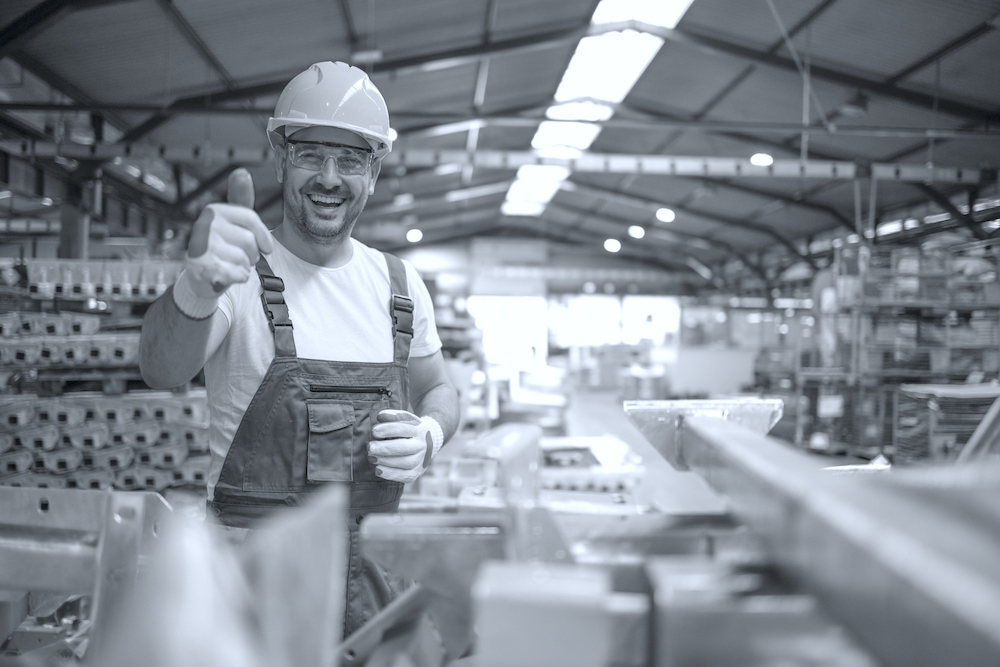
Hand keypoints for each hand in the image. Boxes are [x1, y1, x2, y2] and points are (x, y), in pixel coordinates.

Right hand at [184, 168, 273, 296]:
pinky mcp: (202, 267)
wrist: (200, 276)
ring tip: (231, 264)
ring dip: (244, 267)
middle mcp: (205, 225)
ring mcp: (201, 246)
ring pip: (244, 259)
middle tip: (240, 256)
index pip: (250, 218)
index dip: (264, 236)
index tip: (267, 248)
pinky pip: (237, 273)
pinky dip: (239, 277)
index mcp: (214, 210)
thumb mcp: (233, 220)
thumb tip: (241, 171)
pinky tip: (229, 275)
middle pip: (249, 241)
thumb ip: (240, 198)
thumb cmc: (222, 246)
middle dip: (252, 254)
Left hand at [368, 410, 443, 483]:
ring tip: (371, 458)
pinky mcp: (417, 472)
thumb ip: (392, 416)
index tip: (374, 431)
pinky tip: (378, 470)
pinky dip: (391, 474)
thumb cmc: (410, 430)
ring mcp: (421, 460)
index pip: (403, 429)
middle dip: (384, 448)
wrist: (429, 443)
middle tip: (370, 447)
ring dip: (385, 461)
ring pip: (405, 463)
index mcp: (419, 430)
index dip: (388, 430)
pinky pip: (405, 476)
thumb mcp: (405, 419)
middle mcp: (422, 445)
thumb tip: (381, 416)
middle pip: (404, 448)